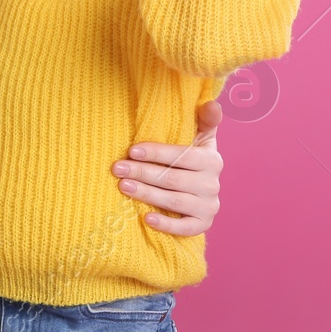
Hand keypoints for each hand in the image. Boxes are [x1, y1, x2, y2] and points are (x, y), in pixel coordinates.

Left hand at [112, 100, 223, 235]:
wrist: (200, 190)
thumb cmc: (192, 158)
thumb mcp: (200, 137)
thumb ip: (205, 119)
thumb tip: (211, 103)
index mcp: (211, 160)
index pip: (182, 156)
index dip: (157, 153)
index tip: (132, 150)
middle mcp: (212, 184)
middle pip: (173, 179)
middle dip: (143, 173)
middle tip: (118, 168)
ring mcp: (209, 206)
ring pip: (174, 202)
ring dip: (147, 194)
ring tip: (124, 186)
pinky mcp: (203, 224)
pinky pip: (185, 228)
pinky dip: (166, 224)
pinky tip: (146, 218)